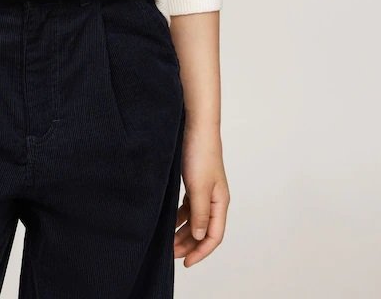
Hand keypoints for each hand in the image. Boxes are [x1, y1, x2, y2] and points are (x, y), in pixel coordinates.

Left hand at [175, 124, 229, 267]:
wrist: (197, 125)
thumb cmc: (200, 153)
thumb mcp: (199, 186)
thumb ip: (200, 213)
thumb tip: (201, 237)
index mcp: (220, 202)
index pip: (214, 236)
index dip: (201, 252)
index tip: (185, 263)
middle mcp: (215, 199)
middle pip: (204, 230)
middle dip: (189, 244)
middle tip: (171, 254)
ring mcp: (205, 190)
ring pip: (195, 219)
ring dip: (183, 232)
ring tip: (168, 241)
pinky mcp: (195, 181)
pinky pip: (189, 207)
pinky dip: (180, 217)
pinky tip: (169, 221)